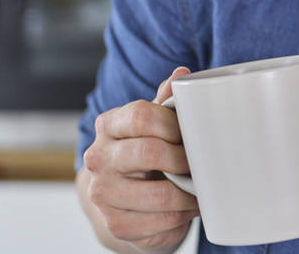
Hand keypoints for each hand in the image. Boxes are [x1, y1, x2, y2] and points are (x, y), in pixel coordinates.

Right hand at [81, 67, 198, 250]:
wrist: (120, 199)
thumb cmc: (143, 153)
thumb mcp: (152, 124)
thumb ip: (165, 101)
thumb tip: (182, 75)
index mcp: (108, 125)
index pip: (141, 115)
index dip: (173, 123)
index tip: (190, 133)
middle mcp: (98, 157)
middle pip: (149, 153)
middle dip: (184, 159)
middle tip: (199, 163)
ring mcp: (103, 193)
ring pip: (160, 194)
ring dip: (190, 193)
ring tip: (200, 188)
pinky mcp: (115, 224)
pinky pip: (163, 221)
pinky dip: (183, 215)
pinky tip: (187, 207)